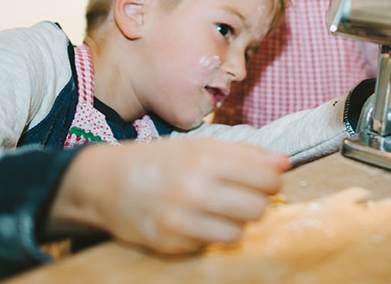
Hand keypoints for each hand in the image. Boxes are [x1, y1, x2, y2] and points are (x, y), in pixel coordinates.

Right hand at [48, 137, 288, 253]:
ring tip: (221, 210)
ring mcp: (181, 220)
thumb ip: (245, 153)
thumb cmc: (160, 160)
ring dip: (236, 222)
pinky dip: (209, 234)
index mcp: (206, 159)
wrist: (106, 183)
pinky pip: (210, 245)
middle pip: (257, 208)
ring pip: (238, 233)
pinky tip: (196, 220)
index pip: (265, 177)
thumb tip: (285, 162)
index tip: (267, 180)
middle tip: (244, 196)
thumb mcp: (201, 145)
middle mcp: (195, 190)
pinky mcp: (170, 244)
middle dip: (257, 202)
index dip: (273, 180)